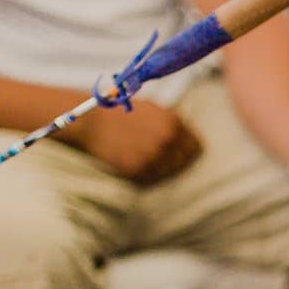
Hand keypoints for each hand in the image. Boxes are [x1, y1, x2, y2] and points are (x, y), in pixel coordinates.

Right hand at [63, 101, 202, 185]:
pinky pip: (152, 177)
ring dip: (162, 167)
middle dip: (177, 159)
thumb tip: (190, 139)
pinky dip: (148, 173)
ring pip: (170, 171)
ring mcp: (152, 156)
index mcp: (173, 123)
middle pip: (185, 161)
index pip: (196, 147)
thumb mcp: (154, 110)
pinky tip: (137, 161)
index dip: (189, 149)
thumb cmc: (124, 113)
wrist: (93, 122)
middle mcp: (166, 140)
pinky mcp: (138, 170)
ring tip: (147, 157)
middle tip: (162, 156)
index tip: (181, 152)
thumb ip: (175, 124)